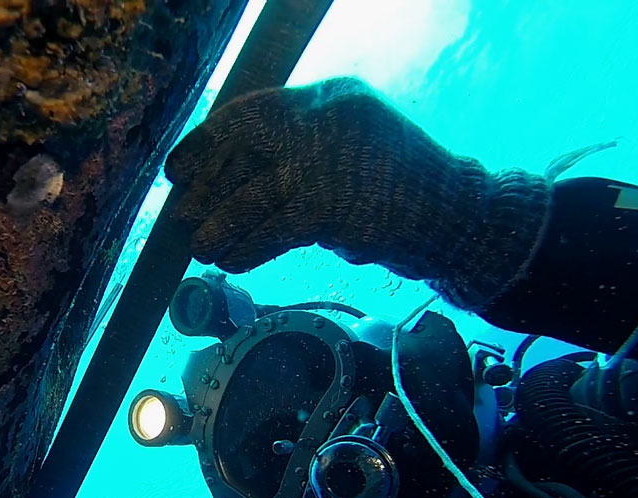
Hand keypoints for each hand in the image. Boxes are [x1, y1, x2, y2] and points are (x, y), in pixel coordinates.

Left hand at [164, 78, 550, 308]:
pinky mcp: (330, 206)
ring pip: (252, 195)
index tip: (178, 170)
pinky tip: (235, 261)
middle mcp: (326, 117)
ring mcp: (328, 161)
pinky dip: (251, 247)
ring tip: (204, 247)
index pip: (251, 113)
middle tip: (184, 214)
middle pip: (243, 151)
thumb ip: (304, 150)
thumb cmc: (402, 188)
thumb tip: (233, 176)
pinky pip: (274, 229)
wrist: (458, 217)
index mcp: (329, 96)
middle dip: (209, 186)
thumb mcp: (354, 146)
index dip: (207, 144)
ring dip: (222, 226)